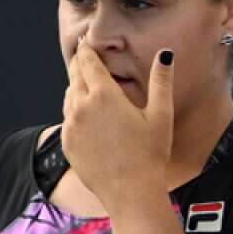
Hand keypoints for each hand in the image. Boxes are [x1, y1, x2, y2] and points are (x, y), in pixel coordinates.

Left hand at [61, 43, 174, 209]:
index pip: (89, 62)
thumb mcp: (161, 115)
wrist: (130, 192)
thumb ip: (161, 81)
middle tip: (84, 55)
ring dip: (76, 87)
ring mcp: (71, 126)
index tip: (86, 41)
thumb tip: (166, 54)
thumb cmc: (150, 154)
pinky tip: (87, 116)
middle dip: (80, 64)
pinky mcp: (67, 143)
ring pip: (69, 96)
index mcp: (104, 95)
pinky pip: (67, 119)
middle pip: (75, 76)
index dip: (87, 49)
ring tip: (86, 85)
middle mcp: (81, 106)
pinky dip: (74, 111)